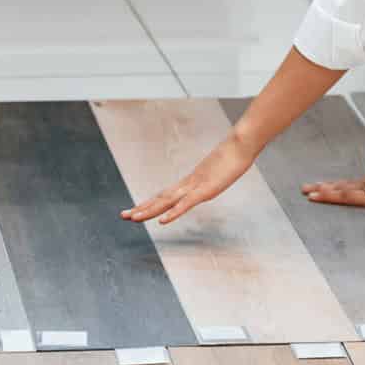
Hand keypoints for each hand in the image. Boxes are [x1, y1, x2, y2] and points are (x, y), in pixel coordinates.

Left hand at [121, 134, 256, 225]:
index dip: (150, 203)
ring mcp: (196, 186)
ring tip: (133, 218)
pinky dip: (173, 213)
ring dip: (149, 210)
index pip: (166, 195)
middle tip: (123, 215)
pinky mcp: (205, 189)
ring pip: (167, 201)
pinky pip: (186, 203)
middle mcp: (189, 184)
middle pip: (161, 198)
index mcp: (191, 182)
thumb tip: (213, 178)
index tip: (136, 210)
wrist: (242, 143)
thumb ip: (214, 175)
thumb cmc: (234, 154)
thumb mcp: (221, 171)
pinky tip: (162, 221)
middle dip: (141, 208)